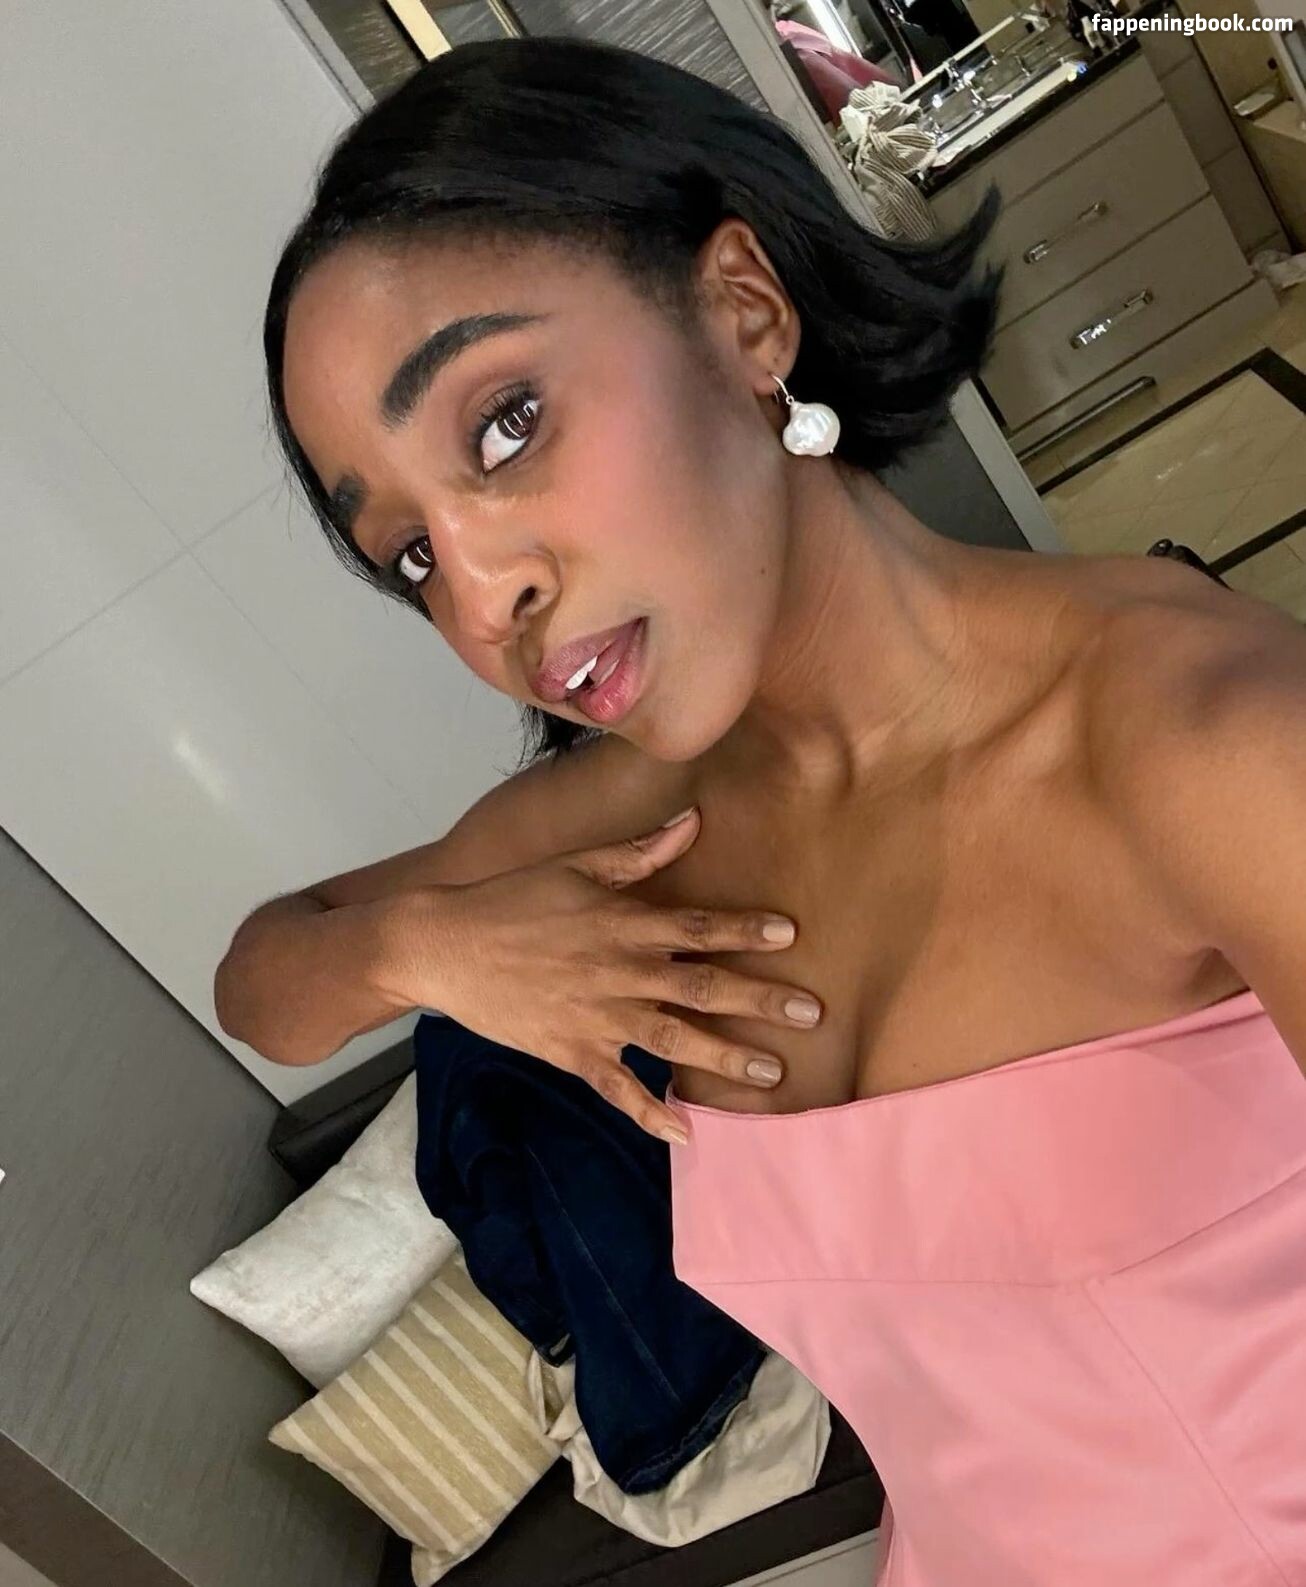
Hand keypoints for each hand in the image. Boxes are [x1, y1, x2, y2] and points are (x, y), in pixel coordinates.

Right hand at [399, 808, 821, 1142]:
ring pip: (673, 1039)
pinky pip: (618, 1088)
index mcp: (621, 922)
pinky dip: (650, 1114)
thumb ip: (638, 854)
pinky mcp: (571, 1052)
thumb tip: (693, 823)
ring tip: (773, 1075)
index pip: (697, 926)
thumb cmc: (510, 900)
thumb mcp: (575, 866)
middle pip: (701, 988)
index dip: (745, 930)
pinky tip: (686, 1134)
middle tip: (811, 1014)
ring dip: (726, 1058)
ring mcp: (595, 1017)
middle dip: (760, 1001)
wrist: (441, 946)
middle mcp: (617, 971)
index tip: (790, 935)